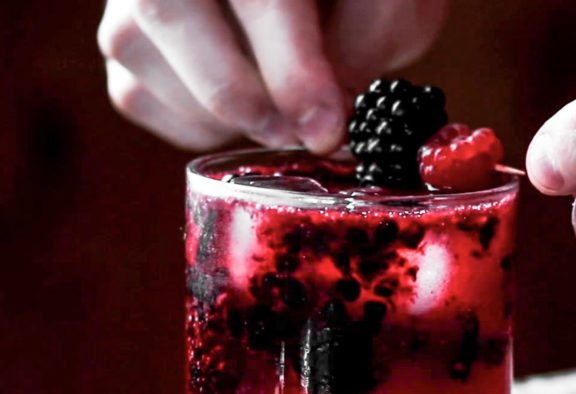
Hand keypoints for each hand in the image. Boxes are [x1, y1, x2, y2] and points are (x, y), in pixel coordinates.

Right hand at [97, 0, 447, 153]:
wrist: (312, 2)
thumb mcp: (386, 6)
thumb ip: (365, 43)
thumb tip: (320, 118)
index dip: (290, 71)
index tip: (324, 131)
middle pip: (169, 11)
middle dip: (241, 96)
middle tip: (295, 136)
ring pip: (137, 53)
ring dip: (214, 112)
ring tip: (272, 118)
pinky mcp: (126, 38)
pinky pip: (134, 94)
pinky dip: (191, 122)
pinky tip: (237, 115)